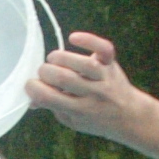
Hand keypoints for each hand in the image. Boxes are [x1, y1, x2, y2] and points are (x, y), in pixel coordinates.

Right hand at [26, 32, 149, 144]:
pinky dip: (87, 39)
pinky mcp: (110, 63)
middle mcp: (93, 94)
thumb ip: (53, 108)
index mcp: (79, 111)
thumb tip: (31, 98)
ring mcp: (103, 77)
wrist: (129, 115)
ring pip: (80, 63)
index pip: (50, 98)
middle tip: (44, 74)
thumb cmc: (95, 118)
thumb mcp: (72, 121)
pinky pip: (102, 47)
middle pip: (63, 77)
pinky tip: (73, 38)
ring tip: (54, 61)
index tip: (30, 85)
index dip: (33, 89)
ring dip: (60, 58)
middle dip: (45, 72)